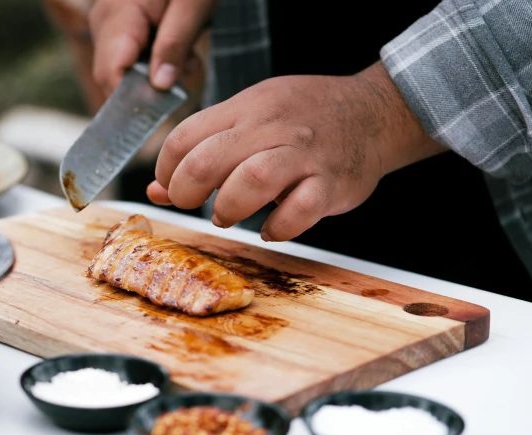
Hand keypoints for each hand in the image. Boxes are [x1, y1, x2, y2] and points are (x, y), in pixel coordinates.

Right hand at [88, 0, 216, 93]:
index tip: (161, 109)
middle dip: (150, 88)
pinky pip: (130, 58)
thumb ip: (175, 44)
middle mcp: (104, 23)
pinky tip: (178, 51)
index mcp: (118, 16)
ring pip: (123, 71)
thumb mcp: (193, 5)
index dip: (131, 100)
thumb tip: (159, 86)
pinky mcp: (119, 28)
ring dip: (157, 75)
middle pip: (113, 78)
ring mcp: (108, 25)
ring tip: (187, 58)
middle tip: (187, 70)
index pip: (111, 75)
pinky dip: (155, 62)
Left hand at [147, 61, 447, 240]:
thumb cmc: (304, 118)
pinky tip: (272, 229)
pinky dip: (279, 228)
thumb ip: (204, 149)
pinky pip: (300, 210)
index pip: (184, 138)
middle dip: (187, 192)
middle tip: (193, 205)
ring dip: (229, 208)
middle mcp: (271, 127)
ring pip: (253, 179)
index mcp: (245, 108)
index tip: (173, 188)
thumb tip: (156, 191)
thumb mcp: (250, 117)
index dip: (166, 171)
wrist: (375, 112)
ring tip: (227, 216)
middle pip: (208, 159)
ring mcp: (304, 154)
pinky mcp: (332, 183)